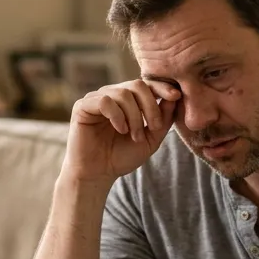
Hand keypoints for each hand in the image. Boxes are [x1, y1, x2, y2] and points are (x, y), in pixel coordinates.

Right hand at [63, 80, 179, 183]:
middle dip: (150, 106)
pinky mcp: (82, 106)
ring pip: (123, 93)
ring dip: (135, 116)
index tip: (176, 96)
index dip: (162, 87)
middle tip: (154, 127)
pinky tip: (120, 130)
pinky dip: (117, 115)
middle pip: (137, 85)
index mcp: (127, 100)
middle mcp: (112, 95)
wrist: (97, 174)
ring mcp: (96, 99)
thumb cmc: (121, 157)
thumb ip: (163, 119)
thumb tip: (175, 97)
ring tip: (135, 135)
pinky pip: (105, 101)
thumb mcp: (150, 139)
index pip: (146, 84)